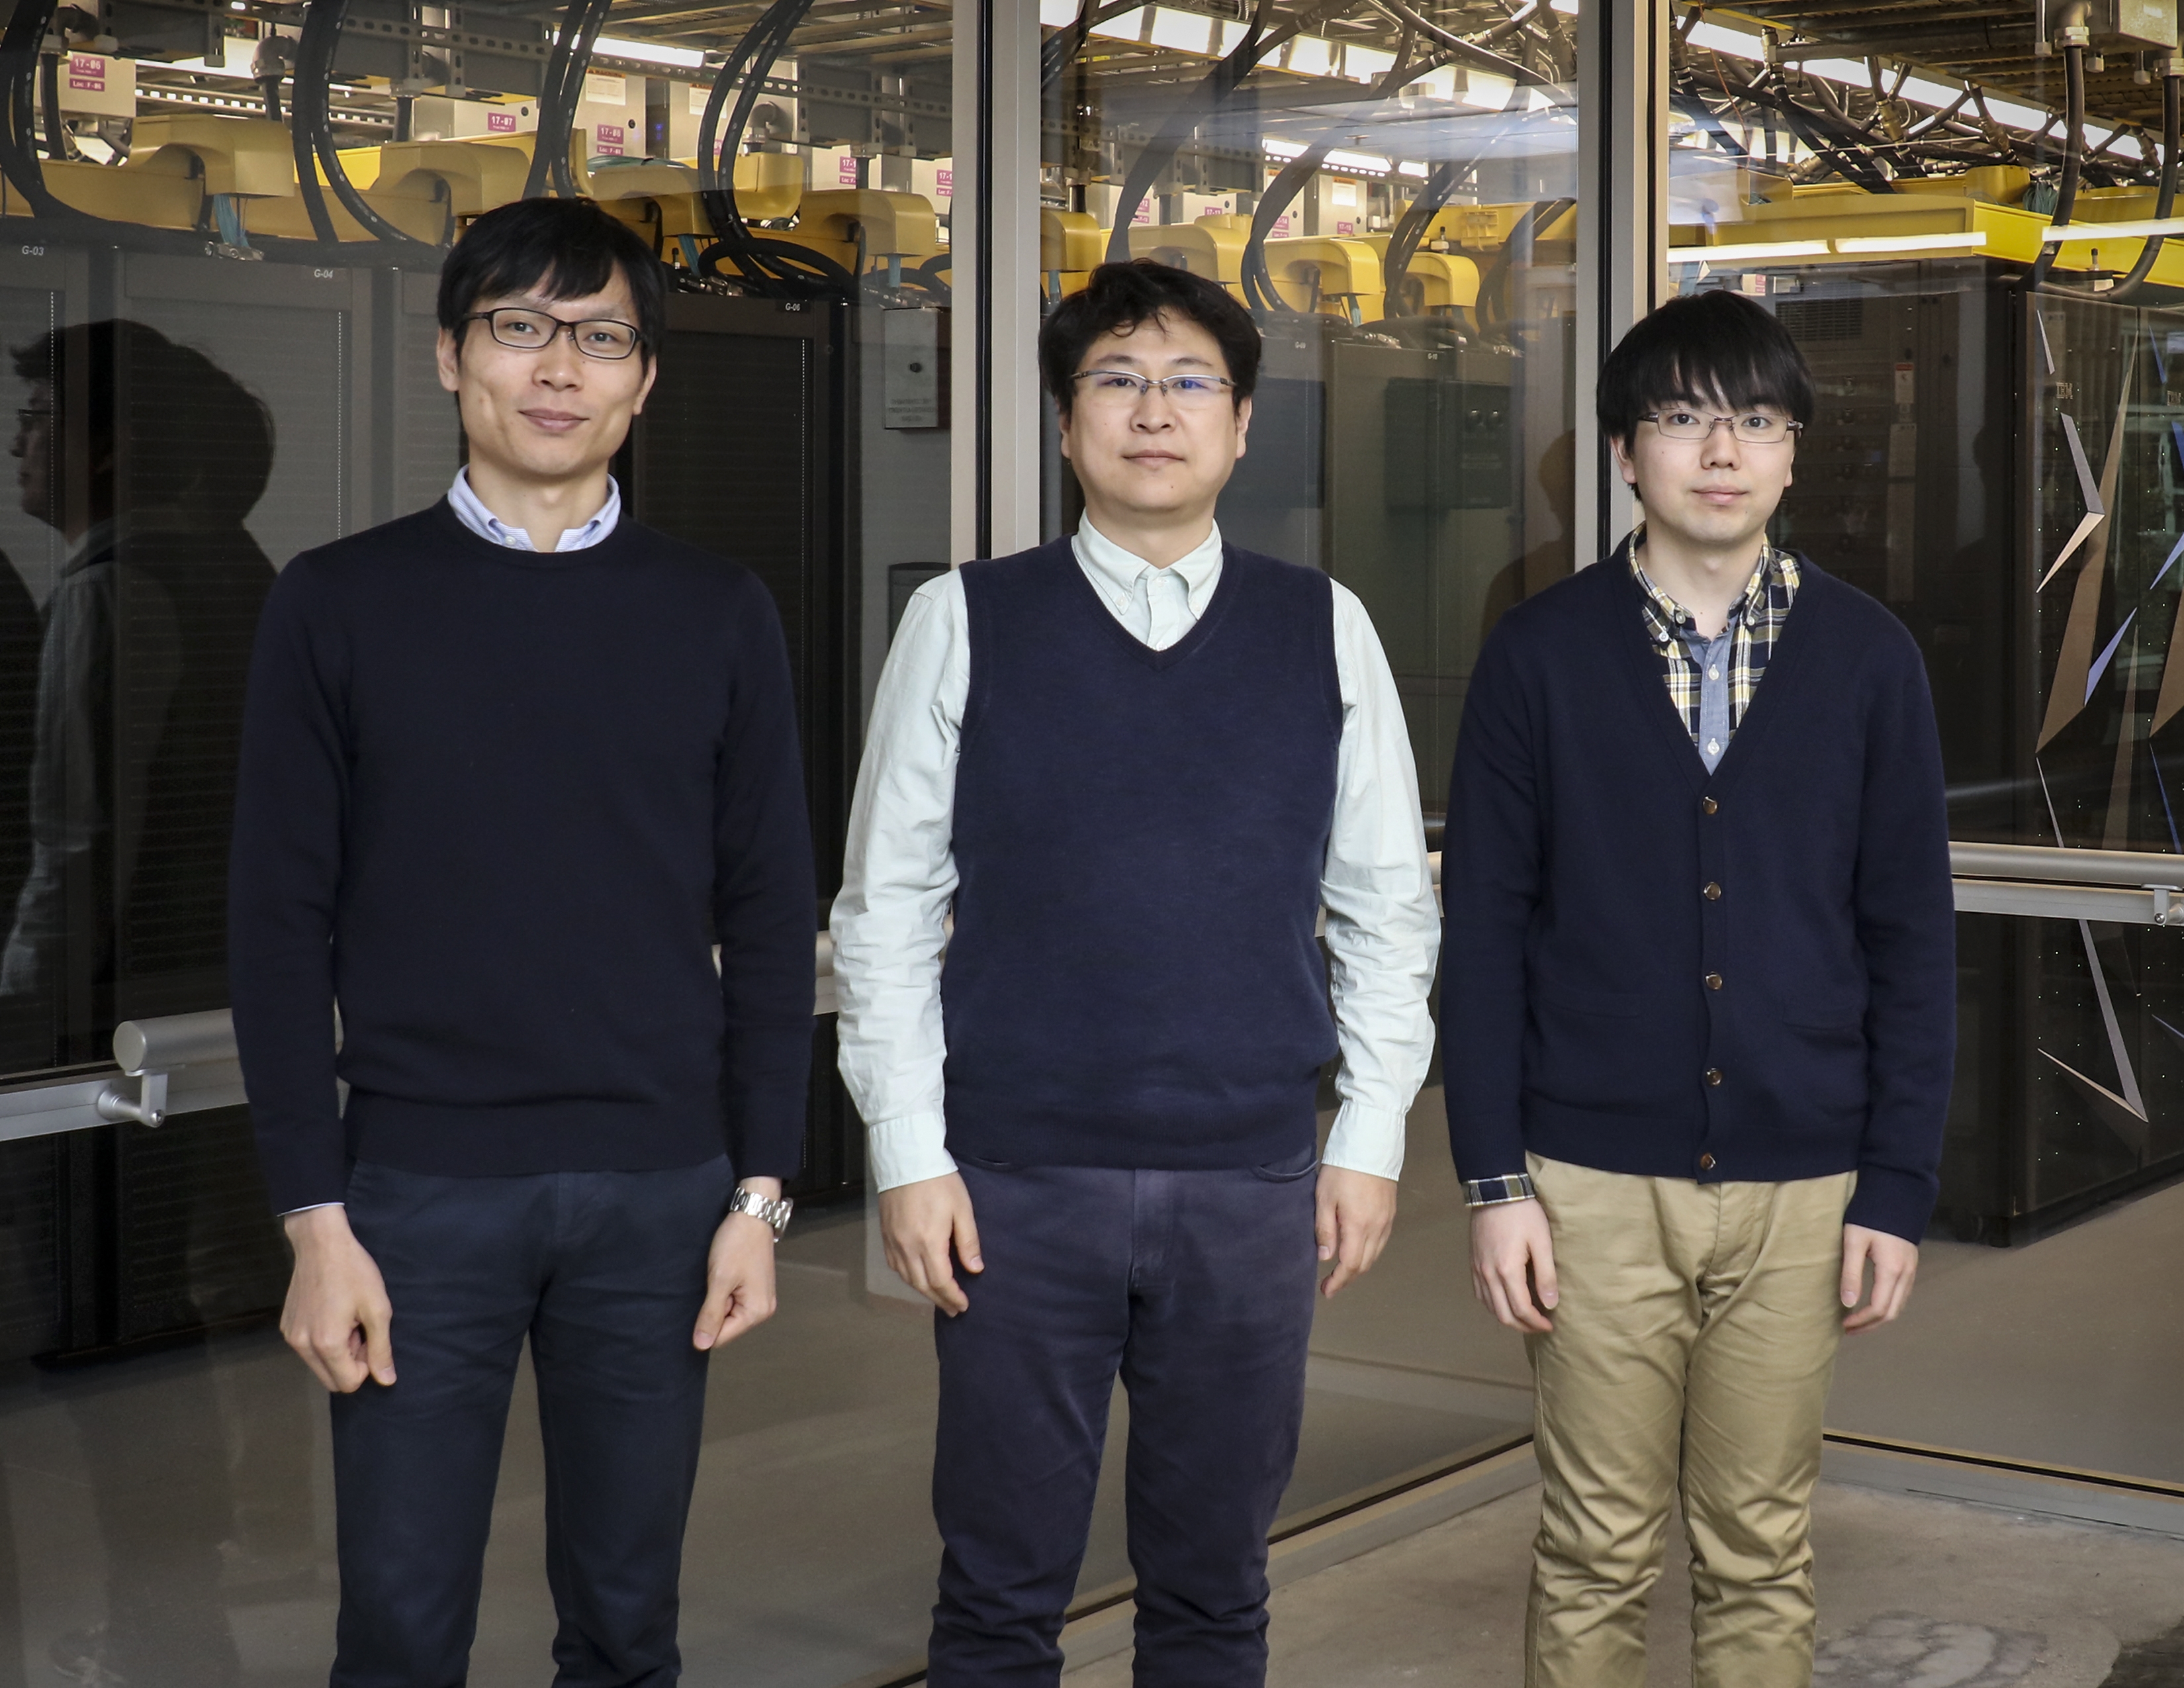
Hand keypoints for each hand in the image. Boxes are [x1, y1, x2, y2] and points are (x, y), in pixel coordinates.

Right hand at [281, 1205, 394, 1392]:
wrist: (321, 1243)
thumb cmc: (354, 1272)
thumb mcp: (377, 1308)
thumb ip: (381, 1349)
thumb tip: (386, 1381)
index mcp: (326, 1344)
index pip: (348, 1384)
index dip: (366, 1366)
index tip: (369, 1337)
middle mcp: (302, 1346)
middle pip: (331, 1380)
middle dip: (350, 1362)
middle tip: (359, 1329)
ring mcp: (290, 1337)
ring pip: (319, 1366)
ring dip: (337, 1352)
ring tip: (346, 1318)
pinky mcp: (285, 1327)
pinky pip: (308, 1350)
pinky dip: (323, 1340)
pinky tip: (331, 1312)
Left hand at [693, 1177, 781, 1350]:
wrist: (751, 1215)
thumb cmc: (737, 1245)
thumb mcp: (720, 1280)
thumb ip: (710, 1315)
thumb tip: (701, 1346)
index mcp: (757, 1312)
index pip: (721, 1337)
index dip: (705, 1322)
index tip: (705, 1295)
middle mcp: (763, 1310)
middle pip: (726, 1326)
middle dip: (713, 1308)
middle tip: (715, 1282)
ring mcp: (760, 1299)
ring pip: (727, 1313)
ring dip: (717, 1298)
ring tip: (719, 1276)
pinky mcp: (755, 1288)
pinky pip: (733, 1301)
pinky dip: (723, 1291)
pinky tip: (723, 1274)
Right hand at [878, 1172, 981, 1315]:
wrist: (907, 1159)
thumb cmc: (939, 1181)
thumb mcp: (962, 1208)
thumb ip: (968, 1241)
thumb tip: (975, 1269)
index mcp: (929, 1242)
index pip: (941, 1281)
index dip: (952, 1297)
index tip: (963, 1305)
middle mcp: (907, 1247)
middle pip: (922, 1285)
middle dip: (939, 1300)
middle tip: (953, 1309)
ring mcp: (893, 1242)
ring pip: (907, 1278)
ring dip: (923, 1291)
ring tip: (938, 1297)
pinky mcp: (885, 1235)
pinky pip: (895, 1265)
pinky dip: (908, 1277)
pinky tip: (916, 1277)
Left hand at [1315, 1165, 1396, 1298]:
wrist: (1369, 1145)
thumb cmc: (1342, 1169)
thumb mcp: (1324, 1198)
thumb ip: (1325, 1229)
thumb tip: (1325, 1257)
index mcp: (1358, 1226)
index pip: (1350, 1265)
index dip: (1338, 1282)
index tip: (1326, 1291)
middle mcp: (1377, 1228)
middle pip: (1364, 1264)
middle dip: (1347, 1278)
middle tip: (1330, 1285)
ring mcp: (1386, 1221)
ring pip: (1374, 1255)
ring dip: (1358, 1267)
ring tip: (1341, 1271)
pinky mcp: (1390, 1213)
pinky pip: (1381, 1242)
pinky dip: (1369, 1253)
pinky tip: (1357, 1250)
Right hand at [1470, 1198, 1557, 1333]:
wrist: (1495, 1191)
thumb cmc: (1523, 1214)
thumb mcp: (1542, 1241)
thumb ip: (1546, 1275)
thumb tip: (1550, 1304)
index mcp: (1507, 1270)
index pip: (1522, 1309)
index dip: (1536, 1322)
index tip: (1550, 1325)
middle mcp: (1488, 1274)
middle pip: (1503, 1314)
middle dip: (1523, 1326)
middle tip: (1539, 1326)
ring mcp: (1477, 1269)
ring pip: (1490, 1307)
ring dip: (1508, 1318)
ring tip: (1525, 1317)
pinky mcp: (1473, 1263)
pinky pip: (1480, 1294)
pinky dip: (1493, 1306)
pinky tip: (1504, 1302)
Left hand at [1840, 1223, 1917, 1332]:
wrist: (1895, 1195)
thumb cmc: (1869, 1216)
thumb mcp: (1854, 1242)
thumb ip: (1851, 1274)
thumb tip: (1848, 1303)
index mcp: (1892, 1271)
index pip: (1879, 1309)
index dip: (1861, 1321)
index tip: (1844, 1324)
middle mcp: (1906, 1274)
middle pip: (1892, 1313)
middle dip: (1870, 1325)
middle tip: (1849, 1329)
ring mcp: (1911, 1270)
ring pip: (1899, 1305)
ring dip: (1880, 1317)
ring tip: (1857, 1321)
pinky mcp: (1910, 1265)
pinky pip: (1902, 1294)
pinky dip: (1888, 1305)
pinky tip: (1873, 1304)